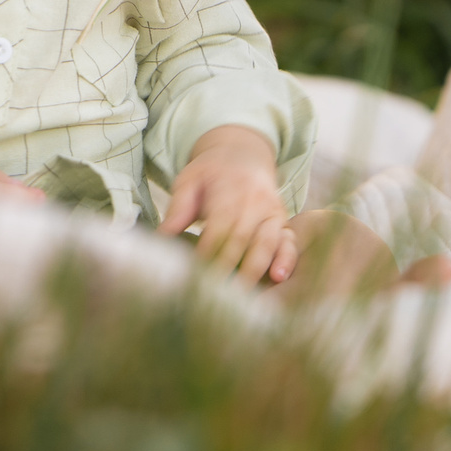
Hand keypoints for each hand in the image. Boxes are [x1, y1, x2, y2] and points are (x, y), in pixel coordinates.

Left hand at [157, 126, 296, 285]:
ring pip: (266, 243)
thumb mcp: (189, 181)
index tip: (196, 277)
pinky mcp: (283, 221)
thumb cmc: (210, 172)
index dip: (208, 253)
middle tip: (216, 298)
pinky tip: (279, 277)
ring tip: (244, 297)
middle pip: (241, 240)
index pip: (217, 229)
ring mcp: (272, 212)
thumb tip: (161, 237)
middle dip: (229, 268)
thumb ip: (178, 208)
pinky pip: (289, 241)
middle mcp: (254, 202)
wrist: (242, 153)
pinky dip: (287, 259)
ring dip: (255, 270)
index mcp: (228, 192)